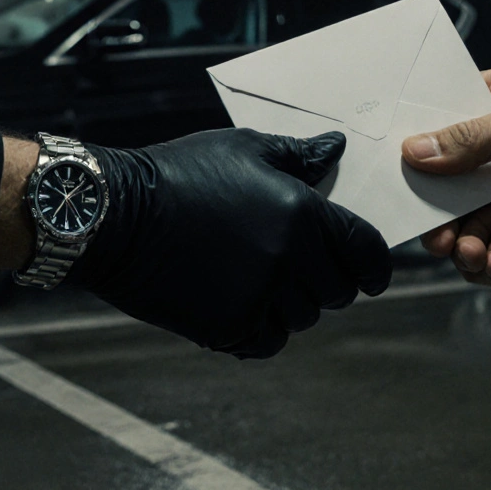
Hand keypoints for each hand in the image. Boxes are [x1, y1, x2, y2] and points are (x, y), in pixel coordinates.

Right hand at [70, 129, 391, 358]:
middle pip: (337, 291)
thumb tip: (337, 149)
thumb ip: (299, 155)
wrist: (114, 214)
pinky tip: (241, 305)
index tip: (373, 276)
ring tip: (260, 282)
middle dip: (328, 283)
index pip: (366, 252)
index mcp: (303, 213)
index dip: (375, 267)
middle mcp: (288, 258)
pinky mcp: (227, 325)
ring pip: (303, 318)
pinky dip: (261, 329)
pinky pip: (268, 341)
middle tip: (302, 271)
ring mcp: (258, 295)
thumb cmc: (178, 172)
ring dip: (292, 305)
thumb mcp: (243, 148)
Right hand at [401, 68, 490, 285]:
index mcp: (483, 108)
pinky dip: (489, 263)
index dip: (409, 157)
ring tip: (471, 252)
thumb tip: (414, 152)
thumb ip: (471, 140)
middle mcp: (487, 153)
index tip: (392, 184)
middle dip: (433, 217)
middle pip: (440, 189)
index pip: (431, 131)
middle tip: (437, 236)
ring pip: (464, 226)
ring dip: (461, 245)